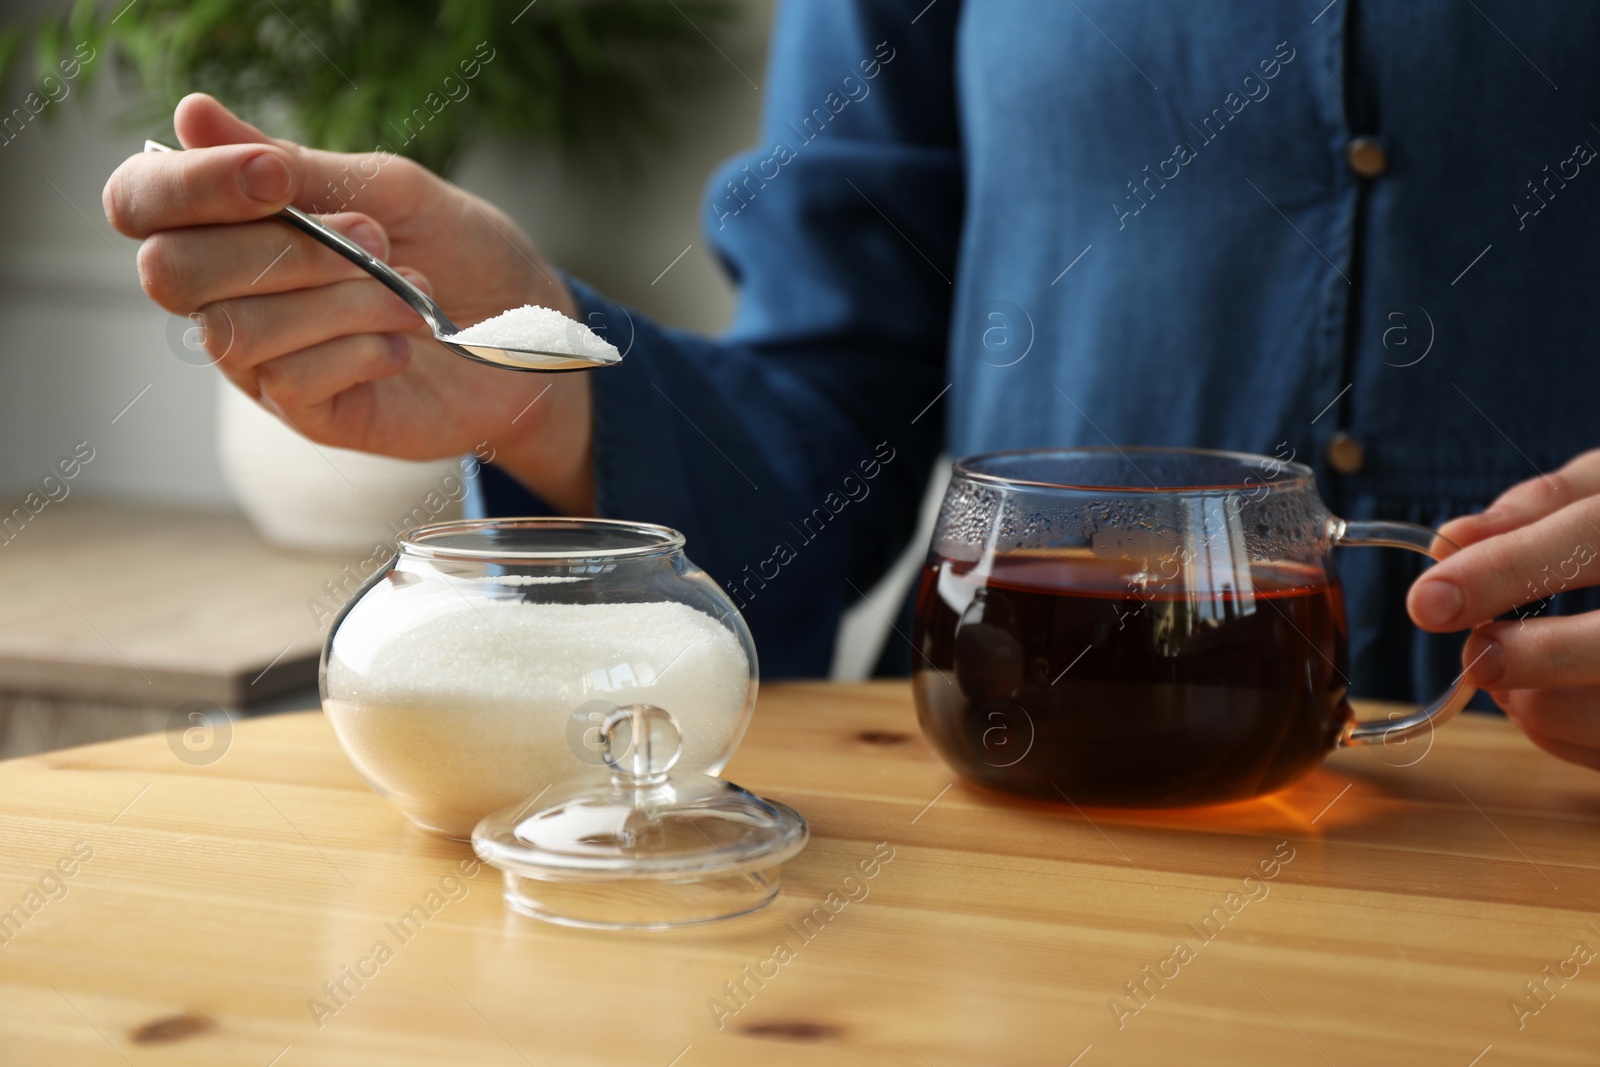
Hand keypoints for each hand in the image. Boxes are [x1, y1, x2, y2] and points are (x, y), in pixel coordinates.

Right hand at [103, 94, 593, 512]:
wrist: (534, 339)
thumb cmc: (465, 259)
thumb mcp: (392, 193)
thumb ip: (295, 165)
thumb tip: (192, 115)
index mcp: (236, 227)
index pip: (141, 203)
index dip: (188, 186)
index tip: (278, 179)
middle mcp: (231, 296)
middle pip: (170, 272)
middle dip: (283, 250)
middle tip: (376, 239)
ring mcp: (265, 363)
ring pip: (235, 331)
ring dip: (338, 301)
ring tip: (411, 292)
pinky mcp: (310, 415)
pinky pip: (290, 380)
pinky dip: (359, 348)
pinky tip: (404, 344)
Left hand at [1406, 449, 1599, 770]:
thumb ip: (1542, 509)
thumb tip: (1450, 542)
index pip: (1596, 536)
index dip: (1510, 571)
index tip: (1428, 601)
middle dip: (1533, 658)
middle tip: (1476, 655)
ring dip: (1541, 706)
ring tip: (1510, 671)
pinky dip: (1569, 737)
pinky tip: (1548, 700)